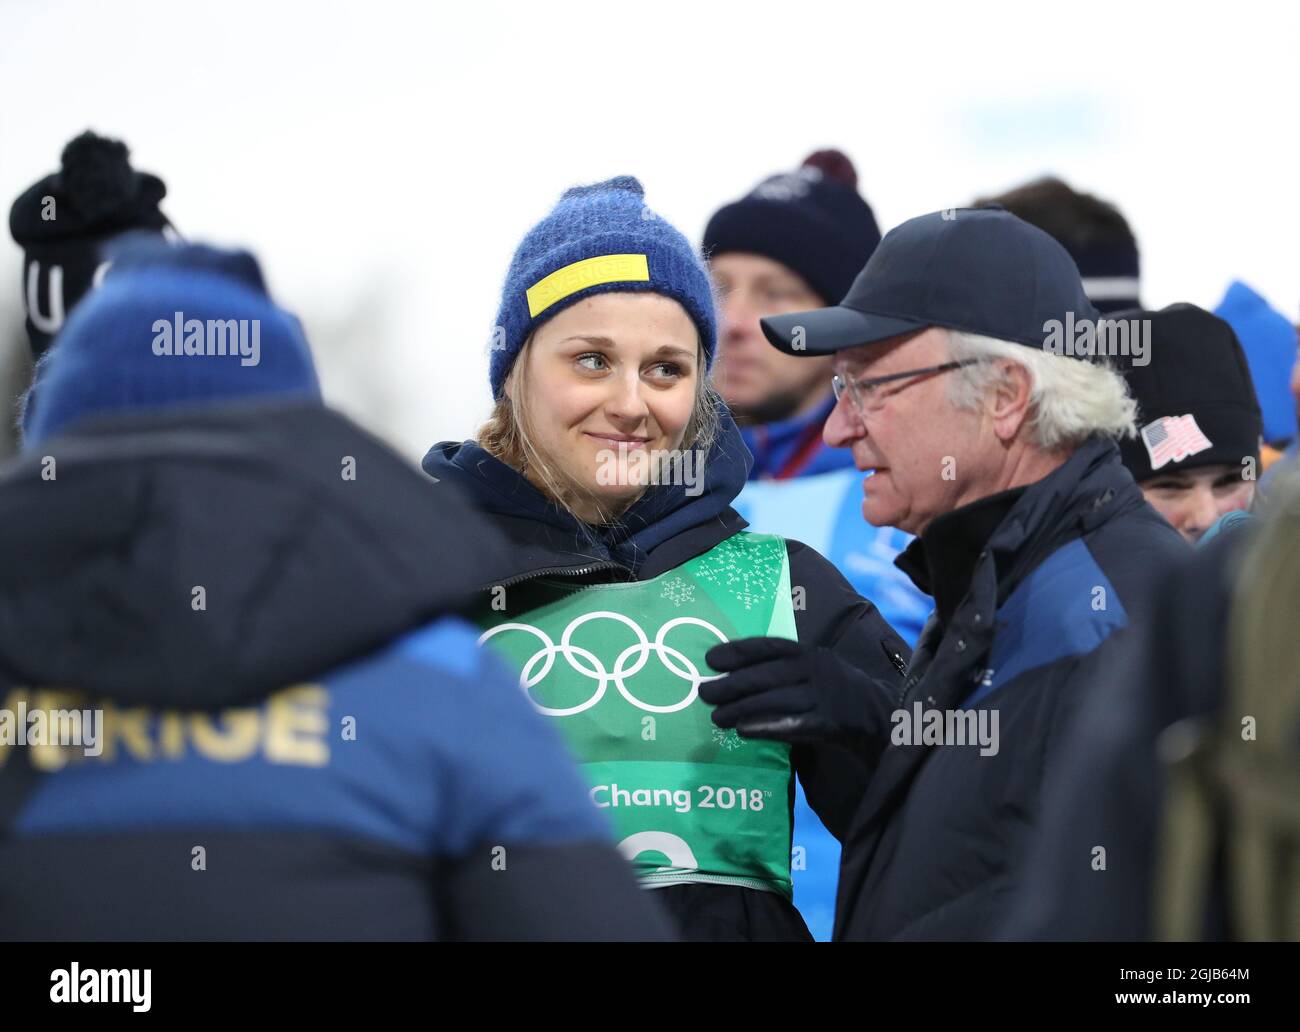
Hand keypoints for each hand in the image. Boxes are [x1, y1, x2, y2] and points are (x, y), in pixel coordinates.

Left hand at [700, 637, 897, 745]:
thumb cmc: (834, 694)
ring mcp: (825, 695)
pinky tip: (743, 730)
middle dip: (731, 684)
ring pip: (775, 700)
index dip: (738, 651)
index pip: (769, 647)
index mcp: (809, 653)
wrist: (881, 718)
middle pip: (766, 675)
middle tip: (703, 693)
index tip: (710, 659)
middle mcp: (816, 669)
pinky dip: (765, 726)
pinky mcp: (831, 723)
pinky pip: (793, 724)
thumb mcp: (812, 672)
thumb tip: (732, 676)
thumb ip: (781, 672)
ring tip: (716, 717)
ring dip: (741, 708)